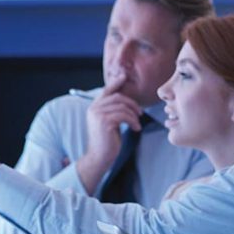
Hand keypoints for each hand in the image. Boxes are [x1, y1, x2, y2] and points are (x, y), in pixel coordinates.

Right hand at [77, 74, 142, 191]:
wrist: (99, 157)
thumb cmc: (106, 141)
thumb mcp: (109, 123)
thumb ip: (112, 111)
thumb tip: (125, 102)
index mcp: (93, 107)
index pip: (106, 91)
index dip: (115, 82)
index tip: (124, 76)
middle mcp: (93, 109)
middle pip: (117, 97)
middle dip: (132, 103)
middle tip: (140, 113)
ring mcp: (98, 115)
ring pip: (122, 107)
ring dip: (133, 115)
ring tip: (137, 123)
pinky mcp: (105, 122)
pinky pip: (124, 116)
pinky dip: (133, 121)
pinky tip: (135, 129)